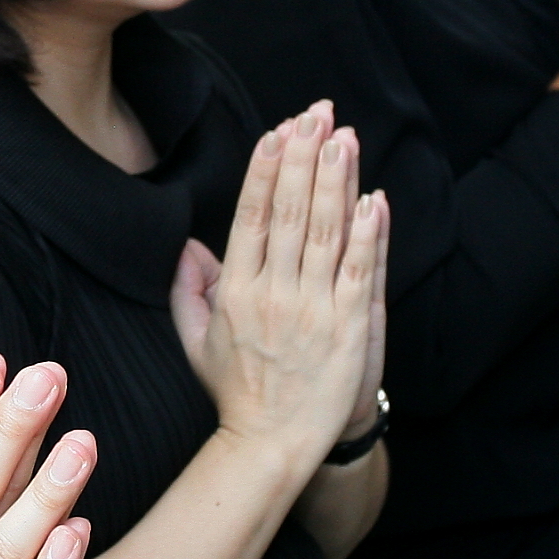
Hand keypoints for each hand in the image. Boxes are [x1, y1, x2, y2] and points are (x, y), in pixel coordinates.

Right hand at [170, 106, 386, 485]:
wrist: (272, 444)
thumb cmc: (236, 392)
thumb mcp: (196, 341)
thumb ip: (188, 291)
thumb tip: (187, 246)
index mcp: (236, 291)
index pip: (251, 217)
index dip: (266, 171)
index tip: (278, 133)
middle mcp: (273, 294)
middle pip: (291, 212)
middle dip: (304, 157)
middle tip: (316, 114)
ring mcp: (312, 310)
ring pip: (326, 232)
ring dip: (335, 180)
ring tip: (343, 137)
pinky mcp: (348, 328)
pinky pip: (360, 271)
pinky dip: (367, 233)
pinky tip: (371, 198)